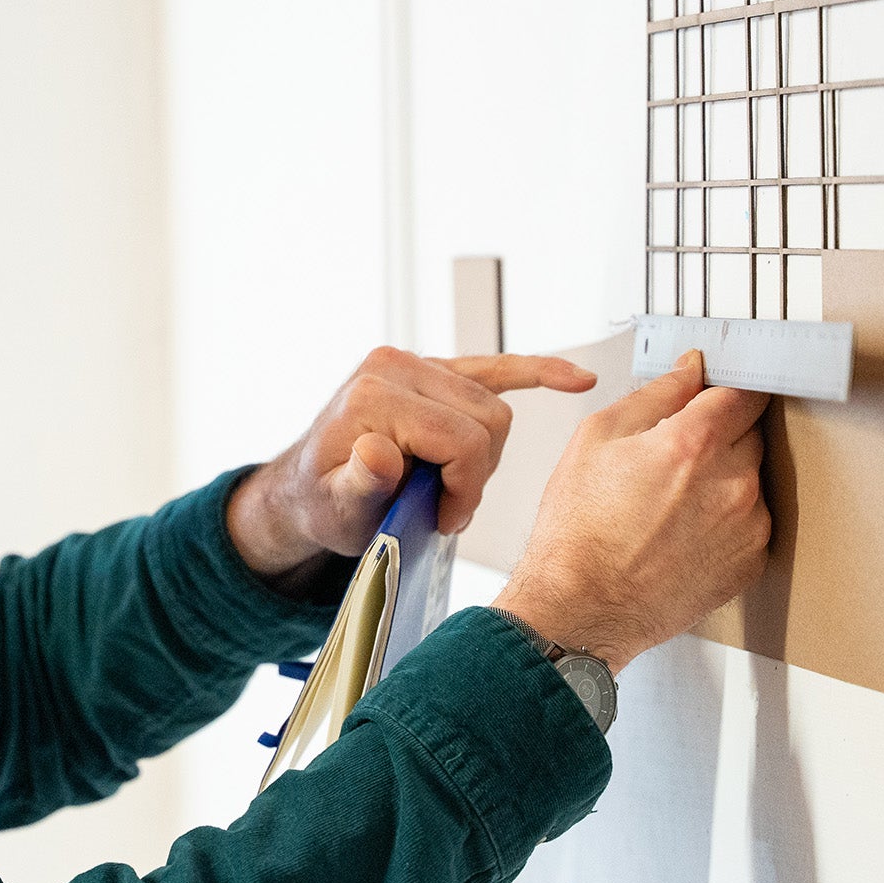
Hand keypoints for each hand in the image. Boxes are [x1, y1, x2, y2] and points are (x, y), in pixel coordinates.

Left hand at [227, 347, 598, 577]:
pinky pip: (497, 367)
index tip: (444, 519)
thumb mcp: (334, 509)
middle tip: (446, 507)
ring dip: (483, 456)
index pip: (463, 439)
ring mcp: (415, 362)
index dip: (465, 489)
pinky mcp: (434, 369)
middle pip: (487, 420)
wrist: (308, 488)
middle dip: (475, 473)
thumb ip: (356, 484)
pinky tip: (575, 378)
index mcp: (373, 394)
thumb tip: (377, 451)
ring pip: (496, 407)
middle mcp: (393, 365)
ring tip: (446, 486)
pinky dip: (536, 372)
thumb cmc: (322, 502)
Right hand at [490, 352, 769, 670]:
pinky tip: (684, 532)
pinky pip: (752, 522)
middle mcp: (732, 481)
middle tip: (673, 459)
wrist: (581, 606)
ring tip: (672, 503)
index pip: (746, 390)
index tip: (715, 395)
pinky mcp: (751, 562)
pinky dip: (727, 520)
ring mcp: (748, 525)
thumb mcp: (597, 438)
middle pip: (750, 432)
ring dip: (724, 479)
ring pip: (752, 478)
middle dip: (719, 436)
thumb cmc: (579, 530)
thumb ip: (654, 394)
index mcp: (694, 442)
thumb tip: (689, 371)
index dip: (728, 388)